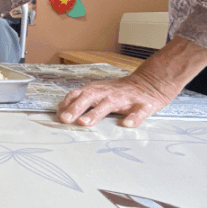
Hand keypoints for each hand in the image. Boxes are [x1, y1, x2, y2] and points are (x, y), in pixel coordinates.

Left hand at [57, 73, 178, 127]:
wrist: (148, 83)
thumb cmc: (116, 91)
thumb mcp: (96, 91)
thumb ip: (79, 99)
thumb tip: (60, 110)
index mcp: (95, 90)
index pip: (77, 95)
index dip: (67, 105)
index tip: (58, 116)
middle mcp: (107, 93)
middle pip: (88, 98)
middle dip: (75, 108)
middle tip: (66, 119)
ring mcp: (124, 98)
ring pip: (109, 105)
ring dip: (95, 113)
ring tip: (85, 122)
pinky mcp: (142, 105)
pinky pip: (138, 112)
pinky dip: (133, 118)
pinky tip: (127, 124)